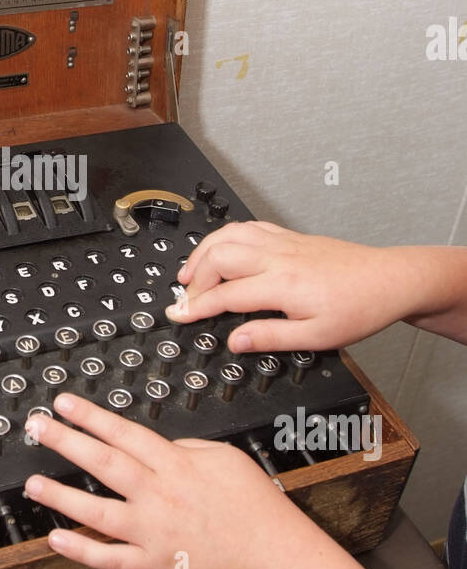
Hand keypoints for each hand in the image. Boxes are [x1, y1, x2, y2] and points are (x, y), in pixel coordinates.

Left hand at [23, 392, 309, 568]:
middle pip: (104, 462)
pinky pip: (111, 558)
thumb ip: (189, 448)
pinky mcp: (156, 565)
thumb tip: (162, 446)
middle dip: (66, 442)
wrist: (275, 555)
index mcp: (177, 465)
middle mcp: (160, 495)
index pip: (125, 434)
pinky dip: (82, 551)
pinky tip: (57, 539)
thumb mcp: (226, 459)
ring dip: (62, 495)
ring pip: (98, 511)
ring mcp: (155, 531)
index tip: (65, 405)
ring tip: (33, 483)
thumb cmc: (257, 508)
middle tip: (37, 428)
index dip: (91, 417)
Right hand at [166, 221, 415, 352]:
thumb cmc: (359, 308)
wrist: (389, 280)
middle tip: (185, 299)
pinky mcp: (290, 236)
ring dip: (203, 252)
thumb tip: (235, 341)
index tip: (179, 315)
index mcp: (282, 285)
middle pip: (218, 256)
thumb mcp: (317, 337)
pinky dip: (225, 237)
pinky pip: (248, 227)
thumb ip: (271, 337)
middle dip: (193, 278)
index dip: (196, 306)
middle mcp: (278, 258)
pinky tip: (220, 250)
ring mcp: (283, 243)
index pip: (225, 294)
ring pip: (229, 235)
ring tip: (190, 272)